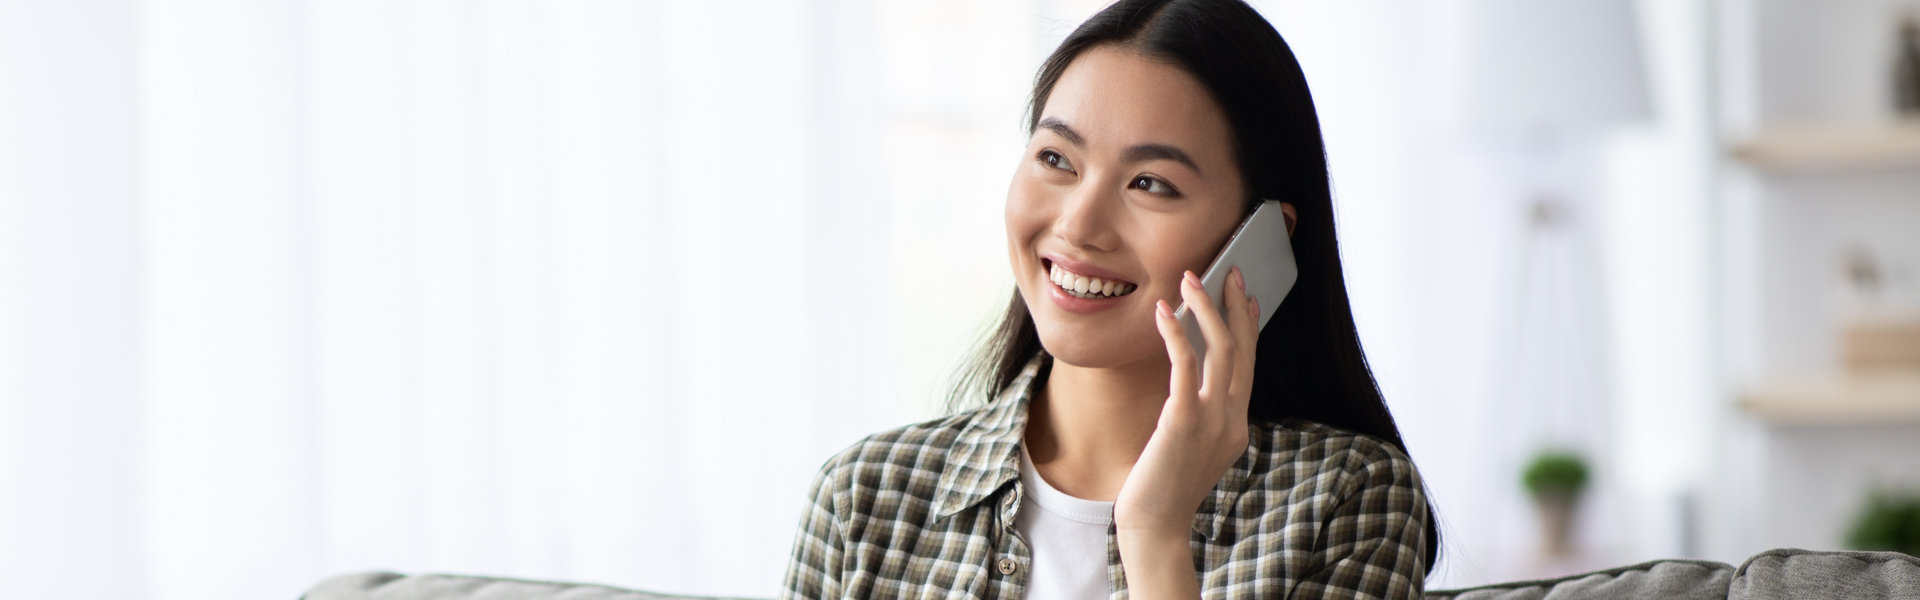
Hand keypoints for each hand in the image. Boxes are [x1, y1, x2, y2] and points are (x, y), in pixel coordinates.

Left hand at [1115, 266, 1258, 538]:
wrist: (1154, 524)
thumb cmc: (1162, 487)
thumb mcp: (1191, 447)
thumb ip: (1199, 416)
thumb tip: (1191, 386)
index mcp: (1236, 425)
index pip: (1248, 366)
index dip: (1249, 328)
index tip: (1247, 297)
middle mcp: (1232, 419)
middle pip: (1242, 350)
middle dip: (1236, 306)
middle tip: (1230, 270)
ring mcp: (1212, 420)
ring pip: (1220, 350)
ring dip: (1207, 308)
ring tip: (1191, 278)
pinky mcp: (1184, 420)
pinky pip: (1185, 365)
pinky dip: (1176, 333)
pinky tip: (1164, 312)